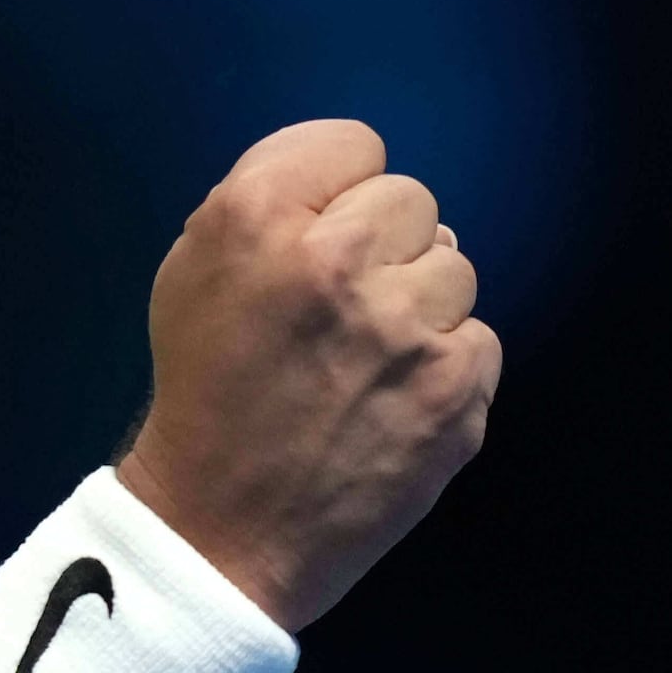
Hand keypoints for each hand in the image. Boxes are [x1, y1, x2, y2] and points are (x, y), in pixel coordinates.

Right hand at [112, 120, 501, 631]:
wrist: (220, 528)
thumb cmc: (205, 386)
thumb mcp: (192, 266)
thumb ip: (265, 201)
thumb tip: (355, 186)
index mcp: (257, 217)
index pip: (354, 144)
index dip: (336, 190)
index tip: (318, 233)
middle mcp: (338, 261)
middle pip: (412, 198)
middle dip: (382, 241)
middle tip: (343, 302)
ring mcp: (406, 331)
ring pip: (455, 266)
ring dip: (419, 301)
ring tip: (371, 354)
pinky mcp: (455, 395)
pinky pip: (478, 339)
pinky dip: (445, 366)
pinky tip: (396, 397)